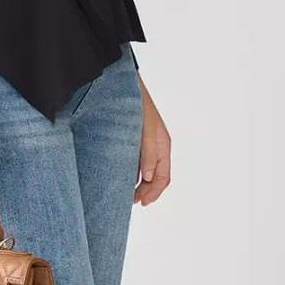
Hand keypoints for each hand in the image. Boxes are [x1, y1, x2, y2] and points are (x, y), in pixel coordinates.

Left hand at [133, 74, 170, 205]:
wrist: (121, 82)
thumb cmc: (137, 102)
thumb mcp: (145, 128)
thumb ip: (148, 152)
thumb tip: (149, 176)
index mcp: (162, 145)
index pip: (163, 177)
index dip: (154, 192)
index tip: (141, 202)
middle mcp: (155, 145)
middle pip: (155, 176)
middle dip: (146, 191)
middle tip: (130, 200)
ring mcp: (144, 142)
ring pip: (145, 169)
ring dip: (139, 182)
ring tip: (126, 191)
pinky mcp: (133, 137)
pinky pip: (136, 159)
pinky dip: (131, 170)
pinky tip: (121, 173)